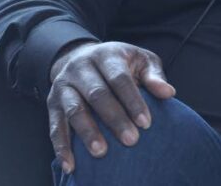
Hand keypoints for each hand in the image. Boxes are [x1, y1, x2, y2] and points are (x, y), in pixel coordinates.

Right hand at [47, 41, 175, 173]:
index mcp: (106, 55)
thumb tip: (168, 93)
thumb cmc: (118, 62)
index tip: (146, 123)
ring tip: (101, 152)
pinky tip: (70, 165)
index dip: (132, 100)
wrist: (79, 56)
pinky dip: (61, 147)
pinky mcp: (52, 103)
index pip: (119, 78)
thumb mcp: (139, 60)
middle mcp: (81, 68)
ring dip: (88, 133)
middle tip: (131, 140)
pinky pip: (55, 126)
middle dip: (114, 119)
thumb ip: (153, 76)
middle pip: (97, 94)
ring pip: (74, 109)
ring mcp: (63, 85)